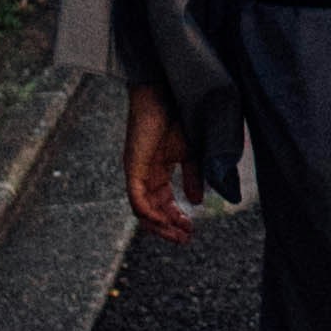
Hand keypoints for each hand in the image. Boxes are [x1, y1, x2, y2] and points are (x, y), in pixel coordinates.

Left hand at [124, 86, 201, 239]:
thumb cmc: (178, 116)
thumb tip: (197, 201)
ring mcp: (137, 172)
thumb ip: (194, 176)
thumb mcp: (192, 153)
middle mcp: (144, 175)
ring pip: (142, 211)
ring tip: (179, 235)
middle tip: (186, 238)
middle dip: (169, 228)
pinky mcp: (133, 167)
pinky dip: (150, 214)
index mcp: (156, 171)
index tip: (192, 230)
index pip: (163, 203)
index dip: (177, 219)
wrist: (167, 92)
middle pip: (151, 212)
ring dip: (160, 226)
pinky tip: (165, 221)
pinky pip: (137, 199)